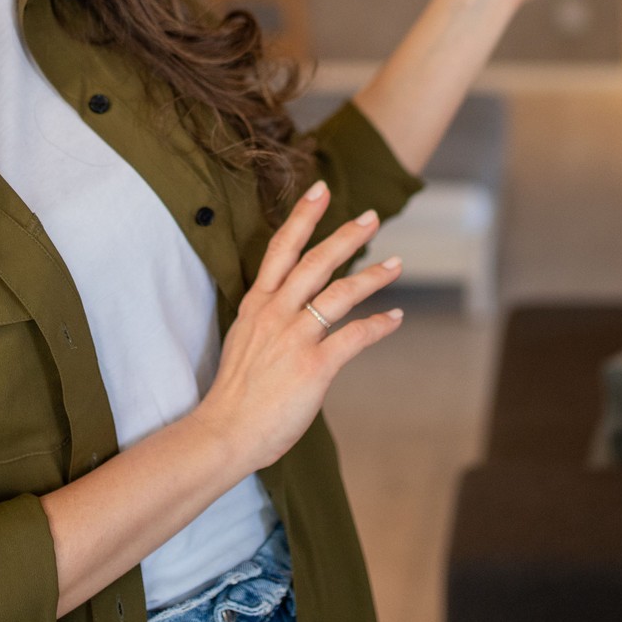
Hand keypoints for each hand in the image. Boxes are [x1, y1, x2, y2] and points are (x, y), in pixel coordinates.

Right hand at [193, 180, 404, 473]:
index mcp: (257, 305)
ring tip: (396, 263)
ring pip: (339, 293)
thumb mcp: (244, 341)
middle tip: (371, 217)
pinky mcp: (313, 366)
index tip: (320, 190)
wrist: (225, 431)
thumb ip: (269, 320)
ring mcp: (294, 338)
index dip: (302, 217)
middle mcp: (275, 314)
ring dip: (371, 276)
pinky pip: (354, 336)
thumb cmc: (236, 394)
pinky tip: (394, 318)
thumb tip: (293, 311)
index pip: (280, 250)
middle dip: (346, 236)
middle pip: (315, 262)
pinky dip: (378, 325)